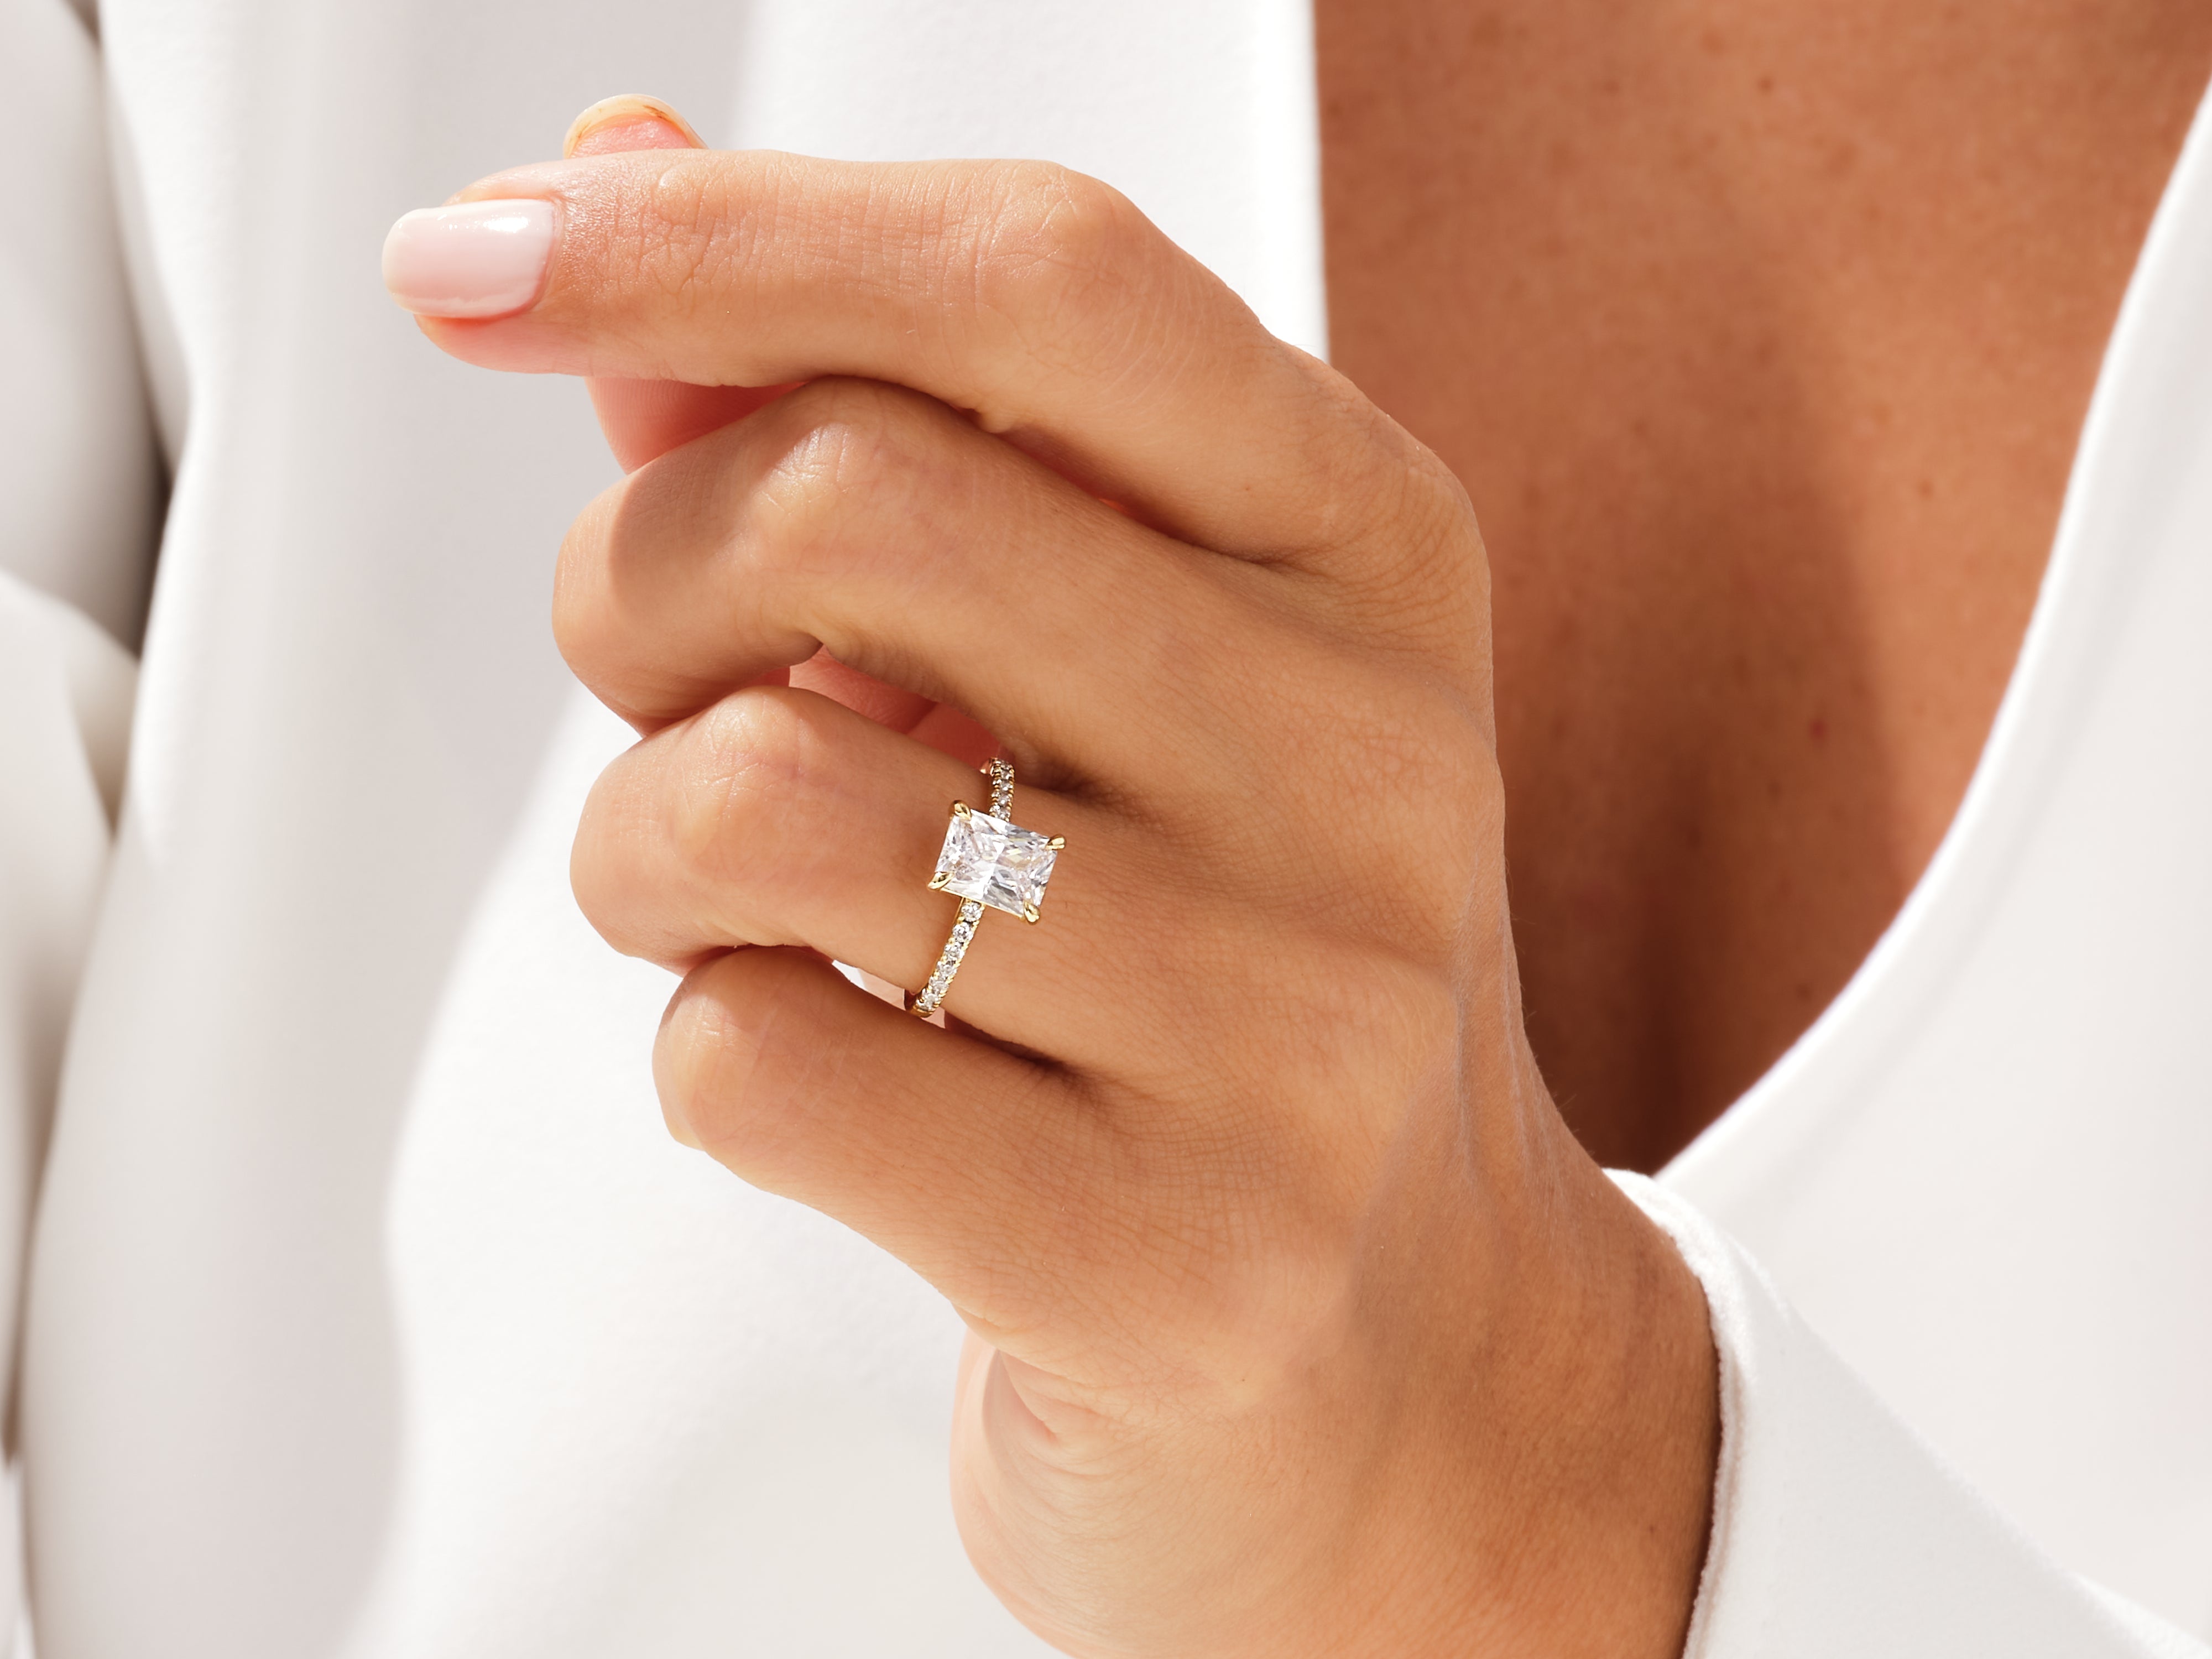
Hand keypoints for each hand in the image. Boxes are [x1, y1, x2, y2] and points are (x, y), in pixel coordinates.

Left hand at [389, 116, 1716, 1658]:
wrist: (1400, 1350)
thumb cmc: (1219, 964)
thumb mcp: (1103, 656)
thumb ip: (856, 419)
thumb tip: (608, 165)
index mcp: (1363, 551)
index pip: (1040, 281)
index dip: (725, 230)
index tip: (489, 250)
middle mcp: (1369, 762)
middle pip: (848, 508)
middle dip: (638, 586)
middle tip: (670, 687)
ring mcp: (1298, 1024)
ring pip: (758, 800)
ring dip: (645, 851)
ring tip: (755, 909)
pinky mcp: (1176, 1257)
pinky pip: (757, 1067)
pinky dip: (707, 1051)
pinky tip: (836, 1075)